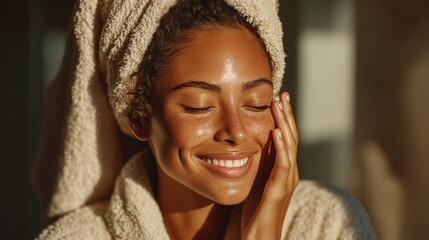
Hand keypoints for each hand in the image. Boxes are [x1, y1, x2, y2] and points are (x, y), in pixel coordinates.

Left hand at [240, 92, 298, 239]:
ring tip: (279, 105)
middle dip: (286, 115)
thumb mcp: (257, 181)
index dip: (283, 118)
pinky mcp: (278, 191)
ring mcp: (286, 181)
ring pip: (289, 146)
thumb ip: (259, 164)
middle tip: (282, 94)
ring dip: (284, 124)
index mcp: (283, 169)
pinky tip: (276, 131)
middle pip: (290, 137)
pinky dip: (280, 147)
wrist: (259, 237)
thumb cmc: (256, 211)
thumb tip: (252, 144)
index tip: (278, 98)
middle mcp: (288, 172)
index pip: (285, 138)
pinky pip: (282, 165)